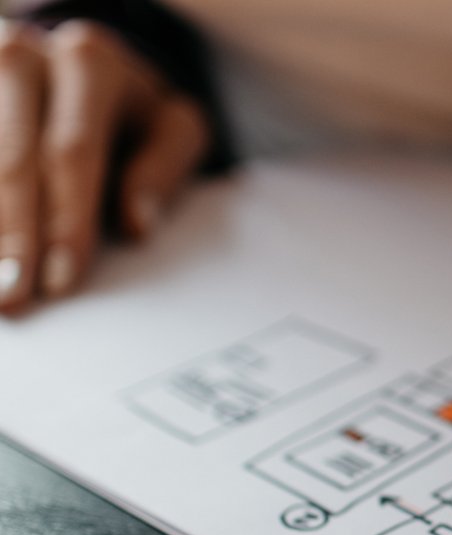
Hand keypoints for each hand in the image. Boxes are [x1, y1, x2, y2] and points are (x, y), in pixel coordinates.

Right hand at [0, 19, 208, 310]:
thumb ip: (164, 168)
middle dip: (10, 234)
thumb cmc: (131, 111)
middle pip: (11, 158)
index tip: (61, 280)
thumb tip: (137, 224)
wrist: (81, 65)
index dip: (65, 222)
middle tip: (9, 297)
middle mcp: (24, 57)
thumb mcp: (172, 128)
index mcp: (91, 63)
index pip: (74, 153)